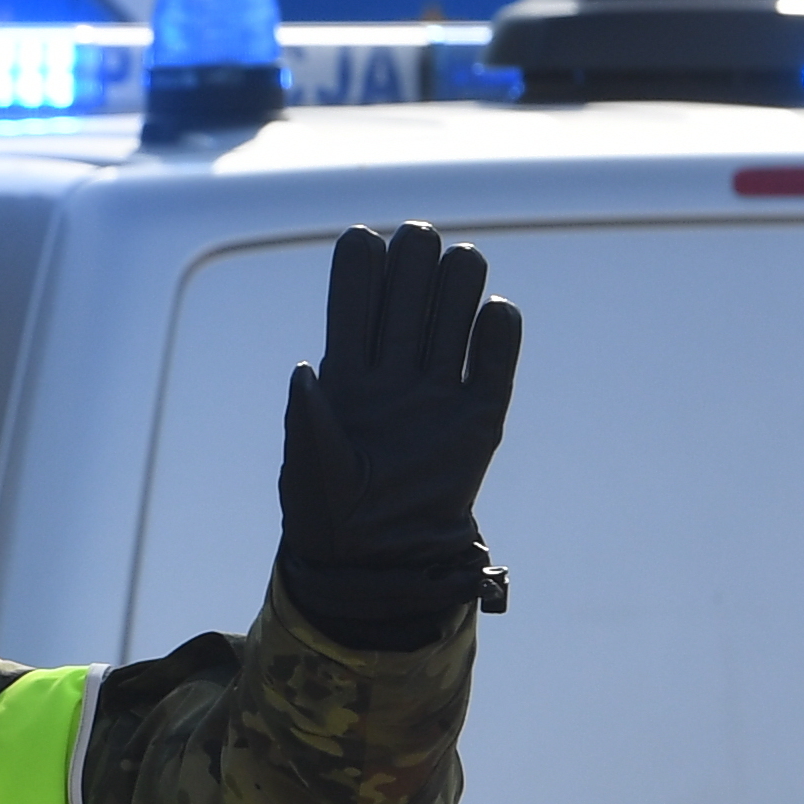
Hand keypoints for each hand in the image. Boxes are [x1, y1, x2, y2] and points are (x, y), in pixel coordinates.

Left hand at [273, 220, 522, 646]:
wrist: (382, 564)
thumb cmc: (329, 520)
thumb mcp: (309, 472)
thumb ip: (308, 422)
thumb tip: (304, 371)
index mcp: (345, 377)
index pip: (353, 304)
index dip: (358, 267)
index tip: (363, 240)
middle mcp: (393, 373)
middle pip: (406, 296)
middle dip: (413, 260)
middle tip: (418, 239)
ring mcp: (436, 392)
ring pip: (451, 314)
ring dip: (457, 281)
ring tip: (459, 263)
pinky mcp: (478, 417)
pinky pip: (494, 362)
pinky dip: (498, 332)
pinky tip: (493, 314)